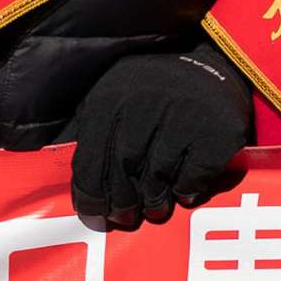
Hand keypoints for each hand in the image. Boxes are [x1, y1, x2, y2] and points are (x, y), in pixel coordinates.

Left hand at [71, 50, 251, 229]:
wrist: (218, 63)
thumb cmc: (154, 91)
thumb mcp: (112, 95)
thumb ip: (89, 131)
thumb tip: (62, 179)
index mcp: (111, 98)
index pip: (90, 161)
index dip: (91, 196)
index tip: (96, 214)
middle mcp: (145, 104)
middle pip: (123, 172)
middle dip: (122, 202)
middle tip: (127, 217)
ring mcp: (184, 116)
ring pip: (157, 178)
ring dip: (155, 202)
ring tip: (156, 208)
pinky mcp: (218, 132)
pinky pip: (192, 178)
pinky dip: (187, 191)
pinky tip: (184, 189)